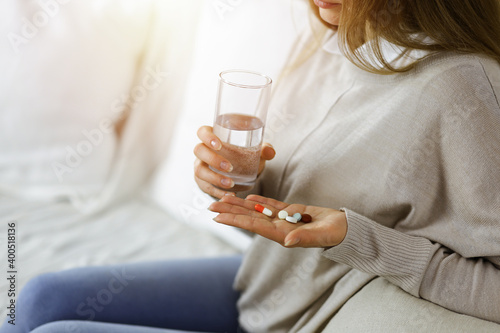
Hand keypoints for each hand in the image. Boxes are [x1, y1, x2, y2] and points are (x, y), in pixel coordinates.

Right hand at [194, 126, 275, 198]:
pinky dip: (216, 191)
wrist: (241, 171)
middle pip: (199, 150)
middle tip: (229, 167)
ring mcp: (200, 166)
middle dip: (213, 159)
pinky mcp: (202, 181)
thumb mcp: (255, 151)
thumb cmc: (244, 155)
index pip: (202, 132)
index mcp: (213, 137)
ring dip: (214, 178)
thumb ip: (263, 149)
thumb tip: (270, 151)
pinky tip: (229, 194)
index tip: (219, 145)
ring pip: (199, 170)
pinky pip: (204, 186)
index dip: (207, 137)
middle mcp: (203, 150)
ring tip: (230, 184)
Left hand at [209, 194, 347, 247]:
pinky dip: (258, 201)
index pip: (254, 226)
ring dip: (239, 205)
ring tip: (222, 199)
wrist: (346, 228)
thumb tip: (286, 241)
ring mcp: (284, 220)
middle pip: (250, 218)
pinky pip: (270, 206)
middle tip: (210, 206)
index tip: (217, 217)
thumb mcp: (322, 235)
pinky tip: (246, 197)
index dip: (235, 220)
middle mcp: (279, 228)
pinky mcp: (292, 212)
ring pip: (257, 211)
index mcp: (283, 235)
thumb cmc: (336, 233)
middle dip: (230, 212)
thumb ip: (304, 238)